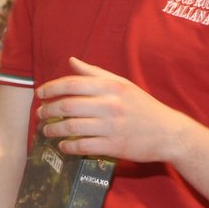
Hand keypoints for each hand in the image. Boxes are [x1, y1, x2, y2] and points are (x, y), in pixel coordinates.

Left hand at [36, 57, 187, 163]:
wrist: (168, 132)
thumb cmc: (142, 106)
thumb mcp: (122, 84)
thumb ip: (94, 73)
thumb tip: (71, 60)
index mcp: (111, 87)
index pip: (72, 84)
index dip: (51, 88)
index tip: (40, 94)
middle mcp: (110, 105)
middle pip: (67, 106)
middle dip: (47, 110)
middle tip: (40, 113)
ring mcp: (111, 127)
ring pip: (71, 127)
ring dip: (53, 130)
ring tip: (46, 130)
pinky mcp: (114, 146)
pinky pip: (82, 146)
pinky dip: (68, 147)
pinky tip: (62, 146)